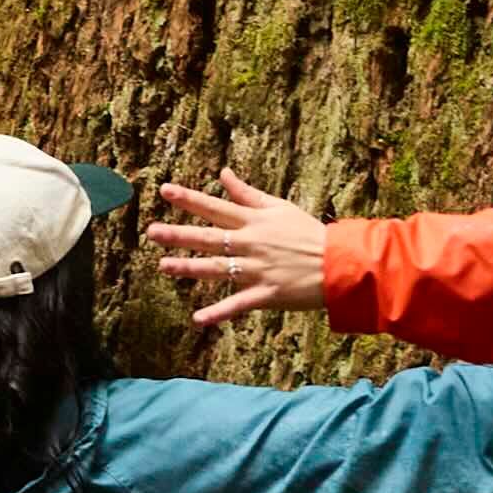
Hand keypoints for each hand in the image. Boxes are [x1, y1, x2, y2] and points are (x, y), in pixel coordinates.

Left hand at [149, 170, 335, 330]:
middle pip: (210, 238)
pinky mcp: (266, 294)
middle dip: (179, 234)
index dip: (190, 199)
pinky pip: (238, 305)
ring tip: (163, 266)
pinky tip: (197, 319)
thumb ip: (247, 193)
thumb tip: (223, 172)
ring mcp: (258, 270)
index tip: (165, 191)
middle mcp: (252, 244)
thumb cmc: (309, 233)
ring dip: (189, 268)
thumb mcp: (279, 207)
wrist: (339, 263)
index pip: (216, 208)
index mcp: (255, 222)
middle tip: (152, 232)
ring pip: (218, 269)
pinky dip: (219, 312)